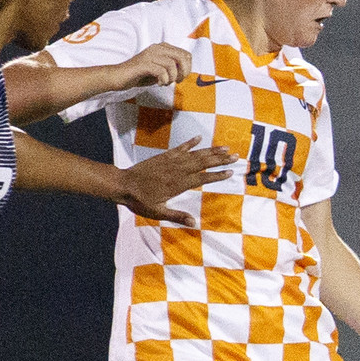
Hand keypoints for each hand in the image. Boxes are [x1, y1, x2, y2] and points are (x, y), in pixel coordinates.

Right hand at [112, 43, 192, 90]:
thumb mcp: (159, 70)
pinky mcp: (143, 64)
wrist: (118, 76)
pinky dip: (163, 80)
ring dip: (172, 78)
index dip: (188, 68)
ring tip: (165, 83)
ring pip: (172, 64)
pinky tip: (159, 84)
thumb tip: (185, 71)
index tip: (181, 78)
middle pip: (182, 57)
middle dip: (183, 72)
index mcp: (162, 48)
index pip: (186, 54)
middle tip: (177, 81)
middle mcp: (157, 48)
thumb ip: (172, 68)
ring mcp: (149, 55)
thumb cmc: (140, 75)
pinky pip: (161, 71)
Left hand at [117, 137, 234, 224]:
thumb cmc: (140, 201)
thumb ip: (176, 216)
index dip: (217, 175)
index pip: (203, 178)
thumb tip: (194, 223)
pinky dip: (190, 142)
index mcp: (178, 184)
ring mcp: (171, 161)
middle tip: (236, 156)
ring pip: (195, 154)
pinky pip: (180, 148)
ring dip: (211, 150)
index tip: (230, 172)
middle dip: (220, 160)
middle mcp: (177, 170)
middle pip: (203, 163)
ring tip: (225, 148)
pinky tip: (199, 138)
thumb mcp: (158, 212)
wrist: (123, 185)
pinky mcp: (164, 156)